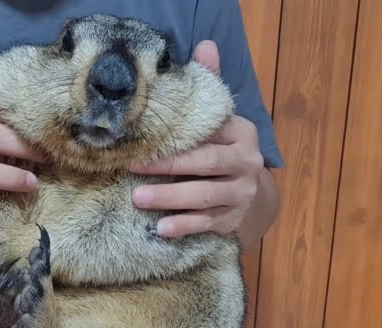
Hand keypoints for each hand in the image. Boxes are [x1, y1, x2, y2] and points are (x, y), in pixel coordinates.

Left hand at [129, 40, 264, 238]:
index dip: (177, 139)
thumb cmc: (220, 147)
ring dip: (170, 199)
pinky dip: (184, 227)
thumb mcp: (218, 118)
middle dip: (167, 168)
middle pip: (205, 166)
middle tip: (131, 169)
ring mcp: (241, 194)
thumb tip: (205, 45)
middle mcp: (246, 164)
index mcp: (241, 134)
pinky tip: (161, 229)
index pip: (209, 133)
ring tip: (138, 200)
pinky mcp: (232, 219)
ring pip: (205, 198)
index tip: (144, 139)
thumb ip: (209, 84)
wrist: (250, 190)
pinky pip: (207, 224)